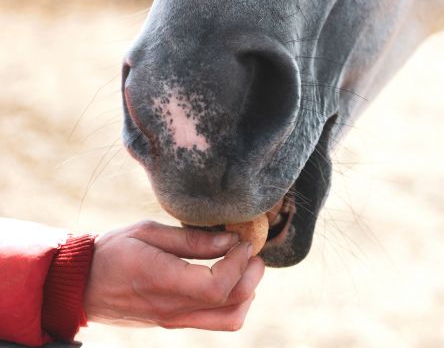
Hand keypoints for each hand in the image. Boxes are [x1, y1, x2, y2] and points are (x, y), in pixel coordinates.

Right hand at [83, 220, 264, 330]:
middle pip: (233, 304)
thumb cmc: (111, 251)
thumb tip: (229, 240)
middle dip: (251, 275)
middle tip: (250, 251)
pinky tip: (226, 276)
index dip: (239, 263)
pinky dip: (233, 301)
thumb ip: (191, 239)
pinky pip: (217, 321)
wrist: (80, 285)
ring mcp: (175, 319)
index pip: (217, 286)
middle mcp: (172, 308)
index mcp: (163, 281)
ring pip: (231, 319)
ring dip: (247, 292)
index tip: (241, 241)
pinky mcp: (175, 322)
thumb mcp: (147, 232)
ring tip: (241, 265)